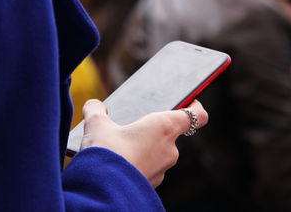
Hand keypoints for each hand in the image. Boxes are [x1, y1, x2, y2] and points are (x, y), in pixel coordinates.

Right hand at [81, 99, 208, 187]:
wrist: (102, 191)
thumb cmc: (106, 152)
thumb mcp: (96, 124)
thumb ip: (96, 110)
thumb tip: (94, 106)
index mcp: (164, 127)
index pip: (197, 115)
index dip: (194, 106)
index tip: (189, 101)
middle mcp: (169, 149)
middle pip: (171, 133)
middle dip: (153, 128)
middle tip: (133, 124)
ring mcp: (162, 169)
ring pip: (158, 152)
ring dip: (144, 147)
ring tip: (120, 145)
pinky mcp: (151, 185)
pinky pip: (148, 168)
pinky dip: (138, 163)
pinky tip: (119, 162)